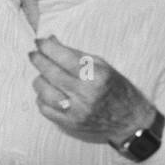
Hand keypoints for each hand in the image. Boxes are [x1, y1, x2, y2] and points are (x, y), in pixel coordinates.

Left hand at [29, 35, 155, 144]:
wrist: (130, 121)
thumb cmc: (117, 89)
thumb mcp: (103, 66)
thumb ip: (76, 54)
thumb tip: (51, 41)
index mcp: (96, 76)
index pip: (64, 58)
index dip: (48, 48)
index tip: (39, 42)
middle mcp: (85, 94)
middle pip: (51, 73)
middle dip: (38, 60)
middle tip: (34, 54)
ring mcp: (76, 111)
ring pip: (43, 91)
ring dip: (40, 80)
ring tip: (44, 75)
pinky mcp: (70, 124)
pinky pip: (45, 108)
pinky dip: (42, 98)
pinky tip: (48, 92)